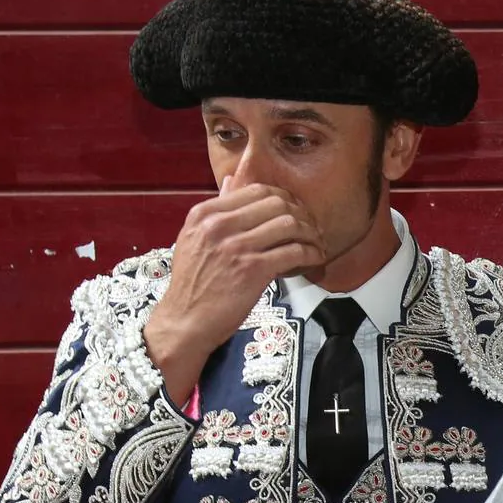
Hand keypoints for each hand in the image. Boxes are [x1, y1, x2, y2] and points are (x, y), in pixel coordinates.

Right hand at [144, 179, 326, 401]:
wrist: (185, 321)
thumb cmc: (193, 284)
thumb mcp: (195, 239)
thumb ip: (217, 211)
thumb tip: (232, 180)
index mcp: (205, 214)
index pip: (256, 189)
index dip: (284, 198)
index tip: (295, 210)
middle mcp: (219, 225)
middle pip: (277, 203)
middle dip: (302, 213)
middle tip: (311, 227)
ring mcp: (236, 247)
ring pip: (289, 224)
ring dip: (310, 233)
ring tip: (316, 243)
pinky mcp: (252, 270)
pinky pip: (294, 251)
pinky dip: (311, 254)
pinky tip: (315, 259)